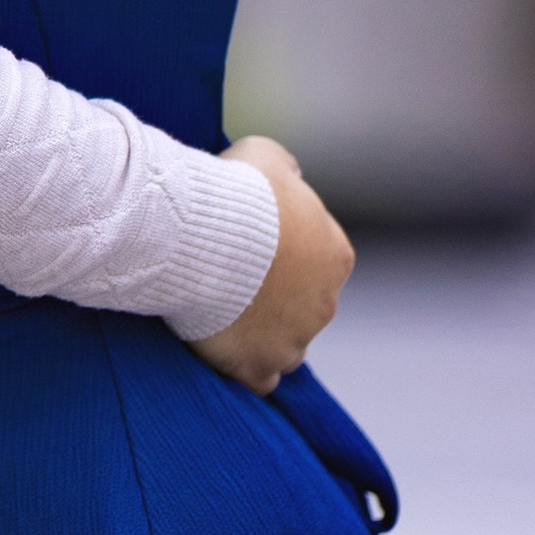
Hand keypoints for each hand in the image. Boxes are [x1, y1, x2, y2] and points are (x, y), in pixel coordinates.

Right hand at [192, 138, 353, 392]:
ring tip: (221, 314)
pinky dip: (244, 366)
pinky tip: (221, 348)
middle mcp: (325, 303)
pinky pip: (258, 378)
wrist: (198, 233)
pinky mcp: (259, 367)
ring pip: (286, 344)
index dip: (283, 252)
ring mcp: (294, 341)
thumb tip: (290, 179)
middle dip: (274, 295)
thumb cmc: (234, 190)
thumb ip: (286, 172)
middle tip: (229, 276)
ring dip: (262, 334)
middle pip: (303, 305)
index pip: (318, 260)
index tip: (249, 244)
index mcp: (335, 255)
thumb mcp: (268, 157)